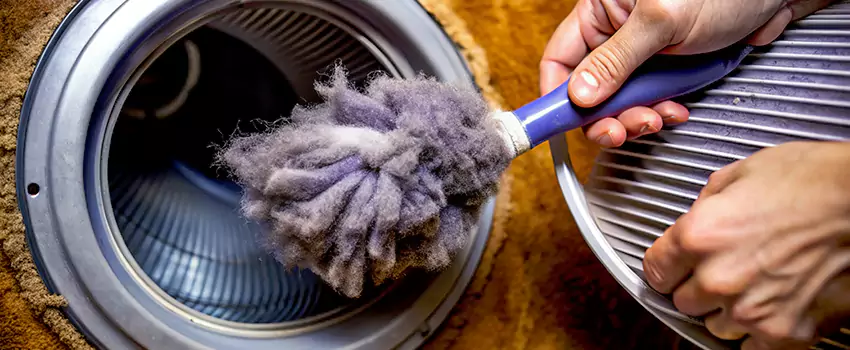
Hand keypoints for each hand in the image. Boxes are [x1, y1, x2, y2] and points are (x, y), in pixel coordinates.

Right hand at [539, 0, 833, 147]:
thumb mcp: (661, 22)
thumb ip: (615, 61)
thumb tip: (579, 96)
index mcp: (600, 11)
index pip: (559, 60)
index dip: (556, 95)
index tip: (559, 125)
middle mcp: (615, 34)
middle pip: (588, 89)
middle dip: (603, 116)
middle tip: (619, 132)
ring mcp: (641, 55)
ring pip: (620, 102)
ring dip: (635, 119)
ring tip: (656, 119)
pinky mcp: (667, 70)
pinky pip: (651, 102)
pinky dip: (660, 113)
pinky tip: (675, 111)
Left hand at [643, 141, 849, 348]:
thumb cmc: (815, 182)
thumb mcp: (742, 173)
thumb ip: (707, 203)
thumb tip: (696, 217)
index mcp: (699, 237)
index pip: (655, 270)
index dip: (666, 265)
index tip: (673, 265)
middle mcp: (719, 278)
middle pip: (683, 301)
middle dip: (697, 286)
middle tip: (722, 269)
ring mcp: (751, 310)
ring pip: (714, 326)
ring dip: (726, 310)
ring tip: (753, 285)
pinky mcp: (785, 333)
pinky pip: (750, 348)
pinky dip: (756, 334)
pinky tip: (769, 309)